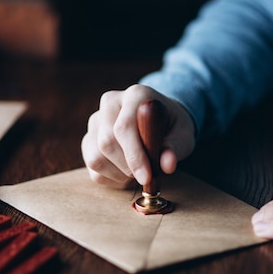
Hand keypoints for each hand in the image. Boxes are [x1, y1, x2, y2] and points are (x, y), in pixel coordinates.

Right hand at [81, 84, 195, 187]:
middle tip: (146, 176)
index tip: (146, 177)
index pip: (124, 127)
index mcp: (135, 95)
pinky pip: (93, 167)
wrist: (159, 122)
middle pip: (106, 142)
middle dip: (127, 167)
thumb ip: (176, 147)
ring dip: (119, 174)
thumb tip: (167, 164)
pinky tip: (127, 173)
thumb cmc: (172, 127)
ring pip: (96, 158)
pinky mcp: (88, 139)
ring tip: (138, 172)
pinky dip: (111, 178)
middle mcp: (110, 103)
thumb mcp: (183, 134)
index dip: (134, 155)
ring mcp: (96, 121)